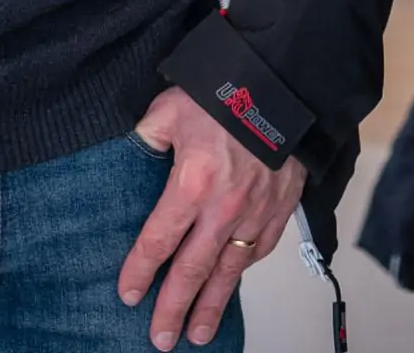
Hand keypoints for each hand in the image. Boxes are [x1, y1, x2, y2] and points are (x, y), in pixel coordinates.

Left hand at [118, 87, 308, 349]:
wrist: (284, 85)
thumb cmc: (225, 92)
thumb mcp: (169, 109)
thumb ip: (146, 136)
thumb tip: (131, 152)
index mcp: (191, 184)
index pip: (159, 240)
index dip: (141, 271)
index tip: (129, 295)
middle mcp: (224, 209)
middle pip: (193, 271)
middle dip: (174, 308)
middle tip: (161, 339)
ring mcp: (255, 214)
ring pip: (229, 272)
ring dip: (212, 305)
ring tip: (198, 334)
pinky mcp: (279, 211)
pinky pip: (258, 252)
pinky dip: (242, 272)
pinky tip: (231, 284)